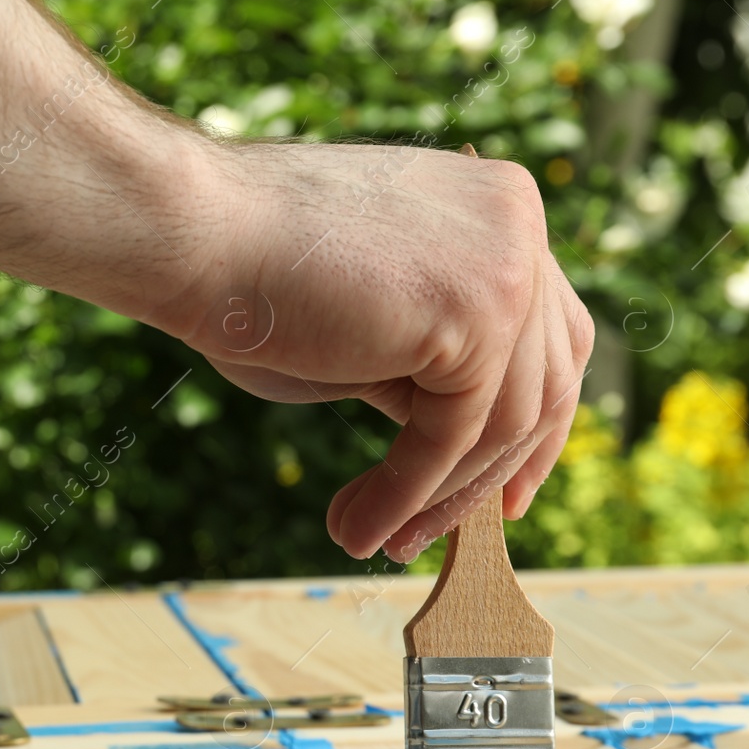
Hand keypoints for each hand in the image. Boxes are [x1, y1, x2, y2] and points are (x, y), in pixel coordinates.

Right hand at [166, 142, 593, 562]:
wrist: (198, 234)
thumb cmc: (254, 273)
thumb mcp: (373, 323)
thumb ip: (429, 362)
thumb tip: (463, 445)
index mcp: (497, 208)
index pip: (550, 332)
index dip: (533, 422)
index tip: (504, 490)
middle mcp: (519, 223)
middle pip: (547, 380)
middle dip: (497, 473)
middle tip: (445, 535)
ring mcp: (509, 267)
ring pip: (504, 420)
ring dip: (438, 499)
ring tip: (374, 540)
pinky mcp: (480, 316)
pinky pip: (455, 435)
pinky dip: (408, 494)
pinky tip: (361, 529)